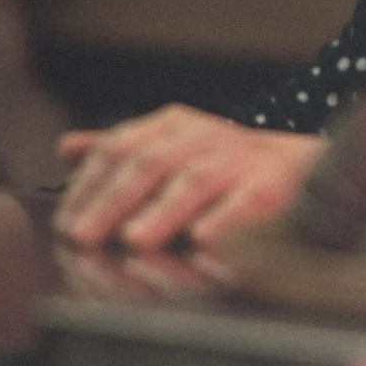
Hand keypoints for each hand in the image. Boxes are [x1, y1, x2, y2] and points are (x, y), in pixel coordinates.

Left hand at [54, 106, 323, 248]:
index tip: (65, 222)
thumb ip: (121, 149)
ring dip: (161, 212)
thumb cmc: (223, 163)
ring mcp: (238, 160)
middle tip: (83, 235)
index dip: (89, 185)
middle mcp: (203, 136)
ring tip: (134, 240)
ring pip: (193, 182)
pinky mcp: (271, 186)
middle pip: (150, 164)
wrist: (300, 164)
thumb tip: (66, 148)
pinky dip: (223, 220)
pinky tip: (201, 240)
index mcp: (172, 125)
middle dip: (113, 201)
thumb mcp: (171, 146)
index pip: (120, 149)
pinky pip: (245, 201)